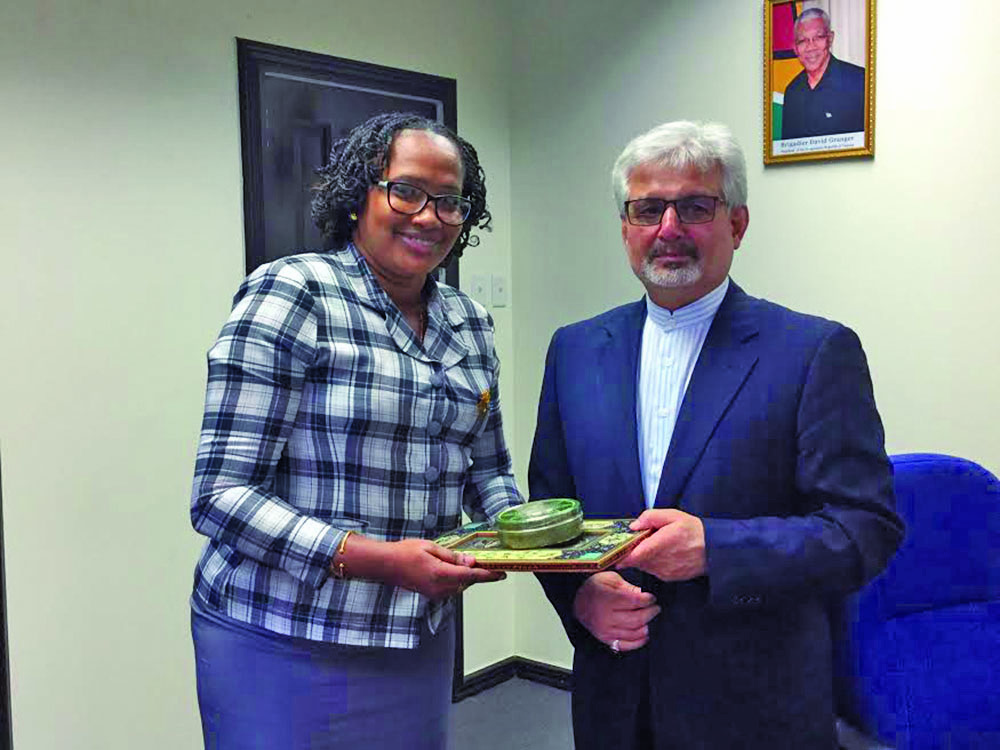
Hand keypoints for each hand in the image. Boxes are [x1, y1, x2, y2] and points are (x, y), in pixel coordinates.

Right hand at [380, 539, 505, 599]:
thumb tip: (470, 562)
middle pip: (467, 582)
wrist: (386, 565)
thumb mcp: (431, 547)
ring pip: (460, 586)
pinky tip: (457, 570)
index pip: (471, 576)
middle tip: (489, 564)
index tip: (501, 573)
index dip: (488, 575)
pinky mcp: (432, 595)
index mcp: (440, 574)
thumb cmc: (404, 553)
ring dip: (467, 577)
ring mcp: (435, 594)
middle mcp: (439, 588)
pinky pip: (451, 588)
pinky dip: (458, 580)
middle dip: (479, 574)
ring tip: (472, 565)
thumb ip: (452, 557)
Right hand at [573, 571, 658, 652]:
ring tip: (650, 619)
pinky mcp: (606, 640)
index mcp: (607, 598)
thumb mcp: (610, 578)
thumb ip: (627, 586)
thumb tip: (642, 594)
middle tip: (655, 608)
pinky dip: (638, 641)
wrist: (579, 602)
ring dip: (647, 627)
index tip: (652, 598)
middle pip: (637, 618)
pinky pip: (626, 645)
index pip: (635, 601)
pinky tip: (644, 634)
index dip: (648, 600)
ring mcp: (606, 630)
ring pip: (634, 633)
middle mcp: (606, 616)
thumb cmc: (596, 588)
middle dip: (651, 613)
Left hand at [616, 509, 706, 581]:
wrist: (714, 549)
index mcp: (661, 544)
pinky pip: (653, 571)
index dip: (622, 555)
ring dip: (642, 558)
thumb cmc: (693, 530)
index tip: (614, 553)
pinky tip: (661, 554)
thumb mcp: (673, 515)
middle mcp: (661, 561)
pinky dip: (652, 563)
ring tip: (652, 545)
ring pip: (644, 566)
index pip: (635, 555)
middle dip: (632, 552)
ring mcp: (665, 572)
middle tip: (633, 543)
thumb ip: (650, 517)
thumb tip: (633, 526)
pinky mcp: (669, 578)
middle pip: (636, 560)